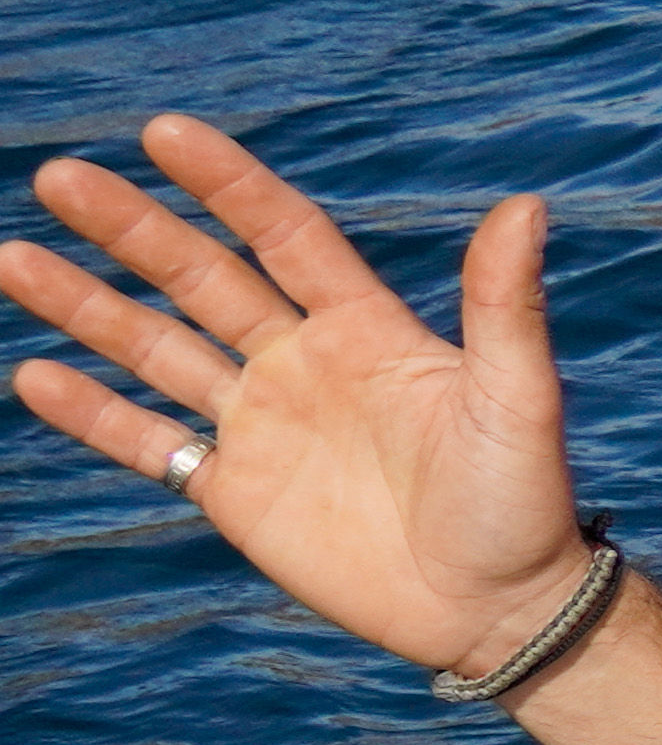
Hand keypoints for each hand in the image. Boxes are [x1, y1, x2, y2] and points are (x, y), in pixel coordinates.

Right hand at [6, 116, 600, 678]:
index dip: (228, 185)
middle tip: (58, 177)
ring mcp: (263, 426)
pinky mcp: (235, 493)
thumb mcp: (518, 397)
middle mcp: (304, 365)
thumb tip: (527, 205)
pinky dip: (93, 414)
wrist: (497, 610)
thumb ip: (505, 305)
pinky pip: (150, 444)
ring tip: (10, 258)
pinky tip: (35, 375)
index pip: (284, 236)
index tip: (162, 133)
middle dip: (131, 229)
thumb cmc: (523, 500)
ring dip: (86, 307)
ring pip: (156, 351)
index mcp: (368, 330)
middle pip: (201, 279)